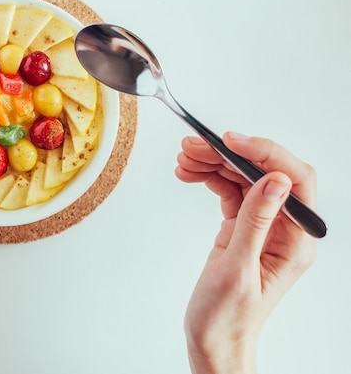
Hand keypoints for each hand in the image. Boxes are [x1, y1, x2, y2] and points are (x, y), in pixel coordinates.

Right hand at [175, 132, 316, 373]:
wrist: (213, 337)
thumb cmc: (227, 316)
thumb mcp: (237, 269)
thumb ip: (256, 222)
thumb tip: (275, 181)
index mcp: (294, 241)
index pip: (292, 180)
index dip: (264, 153)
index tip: (230, 141)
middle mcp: (283, 229)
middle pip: (262, 173)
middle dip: (228, 154)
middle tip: (192, 147)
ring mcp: (262, 226)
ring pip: (243, 179)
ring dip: (214, 163)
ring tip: (184, 159)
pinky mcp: (242, 228)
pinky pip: (230, 192)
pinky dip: (210, 179)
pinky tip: (191, 174)